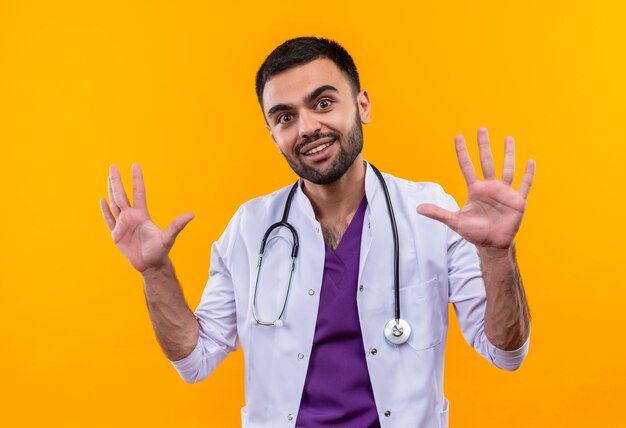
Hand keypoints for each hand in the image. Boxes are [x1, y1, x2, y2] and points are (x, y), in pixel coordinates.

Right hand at [100, 164, 193, 273]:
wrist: (150, 264)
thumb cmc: (160, 250)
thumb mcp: (169, 236)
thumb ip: (177, 225)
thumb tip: (192, 215)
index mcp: (142, 214)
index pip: (138, 192)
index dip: (137, 179)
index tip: (135, 165)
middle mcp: (131, 216)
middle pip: (122, 195)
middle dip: (117, 180)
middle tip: (113, 165)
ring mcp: (123, 225)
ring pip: (114, 204)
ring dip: (110, 191)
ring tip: (108, 177)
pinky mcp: (116, 235)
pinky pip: (109, 220)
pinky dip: (105, 211)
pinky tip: (102, 200)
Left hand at [416, 127, 534, 250]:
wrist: (492, 244)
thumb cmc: (474, 232)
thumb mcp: (455, 221)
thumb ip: (438, 213)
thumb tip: (417, 208)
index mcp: (475, 190)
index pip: (467, 166)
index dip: (462, 152)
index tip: (458, 136)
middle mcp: (490, 187)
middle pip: (487, 162)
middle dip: (484, 146)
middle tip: (481, 129)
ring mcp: (504, 192)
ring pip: (507, 169)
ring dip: (508, 154)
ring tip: (508, 138)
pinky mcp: (517, 200)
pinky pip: (524, 184)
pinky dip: (528, 173)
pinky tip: (530, 161)